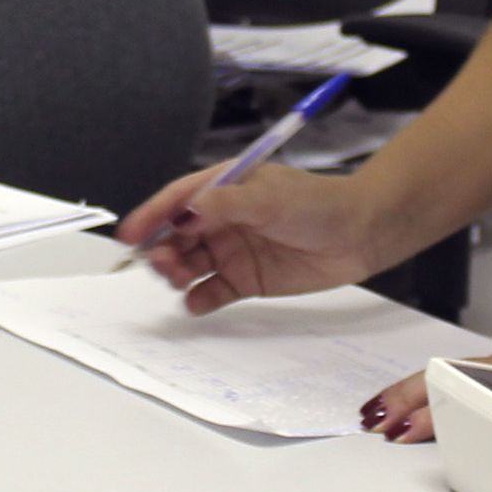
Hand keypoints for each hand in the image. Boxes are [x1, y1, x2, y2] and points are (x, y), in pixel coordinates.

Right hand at [115, 159, 383, 314]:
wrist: (362, 234)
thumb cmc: (319, 205)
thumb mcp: (270, 198)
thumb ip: (225, 205)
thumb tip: (184, 211)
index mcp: (225, 189)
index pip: (177, 200)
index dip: (151, 216)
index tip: (129, 235)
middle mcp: (222, 220)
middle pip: (177, 235)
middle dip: (162, 249)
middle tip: (162, 264)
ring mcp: (232, 250)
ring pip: (189, 264)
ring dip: (176, 273)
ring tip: (178, 281)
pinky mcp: (246, 280)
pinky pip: (212, 291)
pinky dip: (199, 298)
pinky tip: (196, 302)